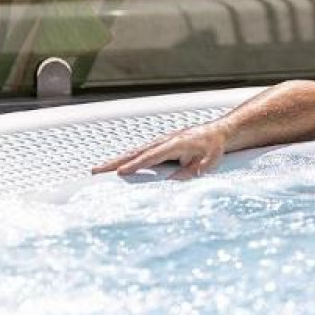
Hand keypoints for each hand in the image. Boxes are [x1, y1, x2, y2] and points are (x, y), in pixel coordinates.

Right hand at [93, 123, 229, 178]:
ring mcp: (161, 142)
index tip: (119, 172)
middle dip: (114, 162)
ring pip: (135, 152)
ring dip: (115, 161)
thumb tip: (173, 182)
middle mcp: (164, 141)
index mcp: (176, 144)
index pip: (151, 156)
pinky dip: (125, 159)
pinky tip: (114, 167)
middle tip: (95, 171)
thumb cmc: (214, 147)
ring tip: (97, 170)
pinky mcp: (160, 146)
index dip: (135, 165)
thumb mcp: (208, 162)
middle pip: (136, 153)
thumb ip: (192, 172)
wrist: (219, 132)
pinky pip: (140, 153)